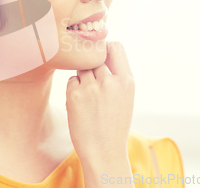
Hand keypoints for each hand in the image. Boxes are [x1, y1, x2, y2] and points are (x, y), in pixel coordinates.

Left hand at [65, 41, 134, 164]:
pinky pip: (72, 81)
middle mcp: (110, 81)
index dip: (106, 50)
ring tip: (90, 99)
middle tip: (94, 87)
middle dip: (93, 68)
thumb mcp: (125, 97)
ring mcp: (92, 88)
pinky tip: (82, 106)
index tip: (102, 58)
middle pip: (95, 58)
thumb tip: (100, 52)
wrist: (104, 153)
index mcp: (127, 81)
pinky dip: (74, 90)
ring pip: (82, 68)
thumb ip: (116, 75)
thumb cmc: (114, 124)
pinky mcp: (74, 95)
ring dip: (83, 79)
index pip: (116, 47)